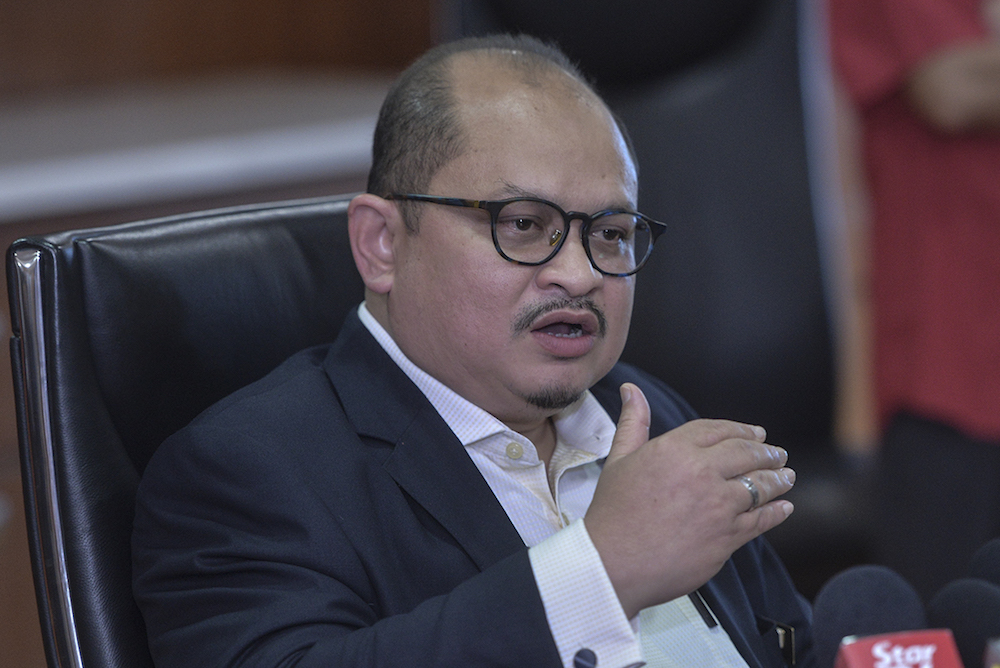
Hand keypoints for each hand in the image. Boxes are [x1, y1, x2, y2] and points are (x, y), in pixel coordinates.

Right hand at [584, 383, 794, 617]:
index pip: (719, 431)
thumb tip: (632, 391)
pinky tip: (784, 507)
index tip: (757, 433)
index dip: (741, 430)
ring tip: (787, 476)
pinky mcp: (728, 536)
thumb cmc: (613, 513)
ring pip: (760, 486)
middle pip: (747, 454)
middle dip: (767, 453)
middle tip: (778, 454)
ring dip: (778, 479)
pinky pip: (761, 519)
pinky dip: (777, 512)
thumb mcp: (619, 459)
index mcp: (676, 449)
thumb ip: (633, 422)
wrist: (614, 562)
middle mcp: (702, 472)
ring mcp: (719, 505)